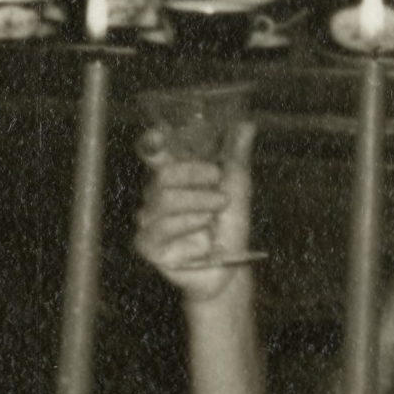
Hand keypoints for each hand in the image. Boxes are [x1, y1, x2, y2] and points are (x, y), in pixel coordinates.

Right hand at [133, 120, 254, 302]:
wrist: (230, 269)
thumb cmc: (228, 226)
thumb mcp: (236, 188)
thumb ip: (236, 156)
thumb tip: (247, 123)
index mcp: (173, 176)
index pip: (151, 152)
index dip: (151, 141)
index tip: (161, 134)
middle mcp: (156, 195)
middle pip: (163, 174)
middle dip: (194, 176)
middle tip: (219, 186)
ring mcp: (149, 219)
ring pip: (163, 200)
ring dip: (197, 203)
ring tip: (217, 211)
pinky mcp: (147, 244)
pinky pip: (160, 228)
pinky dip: (187, 227)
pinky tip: (204, 234)